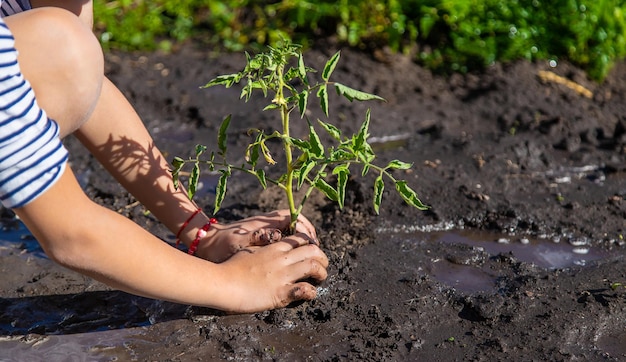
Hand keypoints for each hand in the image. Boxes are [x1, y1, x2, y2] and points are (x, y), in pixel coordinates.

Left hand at [195, 209, 317, 262]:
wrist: (206, 244)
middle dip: (308, 235)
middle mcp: (267, 224)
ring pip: (291, 231)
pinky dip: (292, 246)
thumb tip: (277, 235)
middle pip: (296, 223)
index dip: (306, 227)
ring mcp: (265, 231)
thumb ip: (257, 238)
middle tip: (316, 251)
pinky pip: (284, 238)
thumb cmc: (221, 244)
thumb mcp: (238, 242)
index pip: (294, 217)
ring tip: (310, 256)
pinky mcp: (262, 239)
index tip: (312, 241)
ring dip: (302, 241)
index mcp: (264, 223)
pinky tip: (294, 260)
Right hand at [218, 233, 328, 312]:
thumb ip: (262, 247)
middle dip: (322, 257)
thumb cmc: (230, 266)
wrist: (221, 282)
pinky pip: (305, 290)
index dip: (311, 244)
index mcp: (275, 247)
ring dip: (322, 273)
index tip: (312, 253)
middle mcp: (282, 258)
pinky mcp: (280, 292)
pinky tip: (309, 294)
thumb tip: (269, 246)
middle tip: (322, 266)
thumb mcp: (249, 249)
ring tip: (320, 279)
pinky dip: (311, 292)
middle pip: (313, 250)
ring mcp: (282, 275)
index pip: (301, 238)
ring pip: (314, 267)